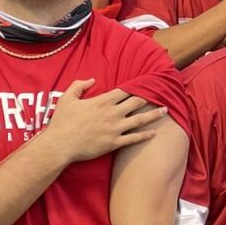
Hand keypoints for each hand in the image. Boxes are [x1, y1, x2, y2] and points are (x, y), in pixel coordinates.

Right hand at [45, 81, 167, 163]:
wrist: (60, 145)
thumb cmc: (62, 121)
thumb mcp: (67, 98)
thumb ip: (79, 85)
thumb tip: (91, 79)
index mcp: (103, 101)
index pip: (124, 91)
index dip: (136, 87)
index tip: (146, 83)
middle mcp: (112, 114)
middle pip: (136, 103)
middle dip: (149, 98)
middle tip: (160, 95)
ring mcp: (115, 129)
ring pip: (139, 120)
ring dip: (153, 115)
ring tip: (165, 111)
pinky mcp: (114, 143)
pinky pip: (133, 138)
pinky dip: (145, 135)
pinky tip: (154, 133)